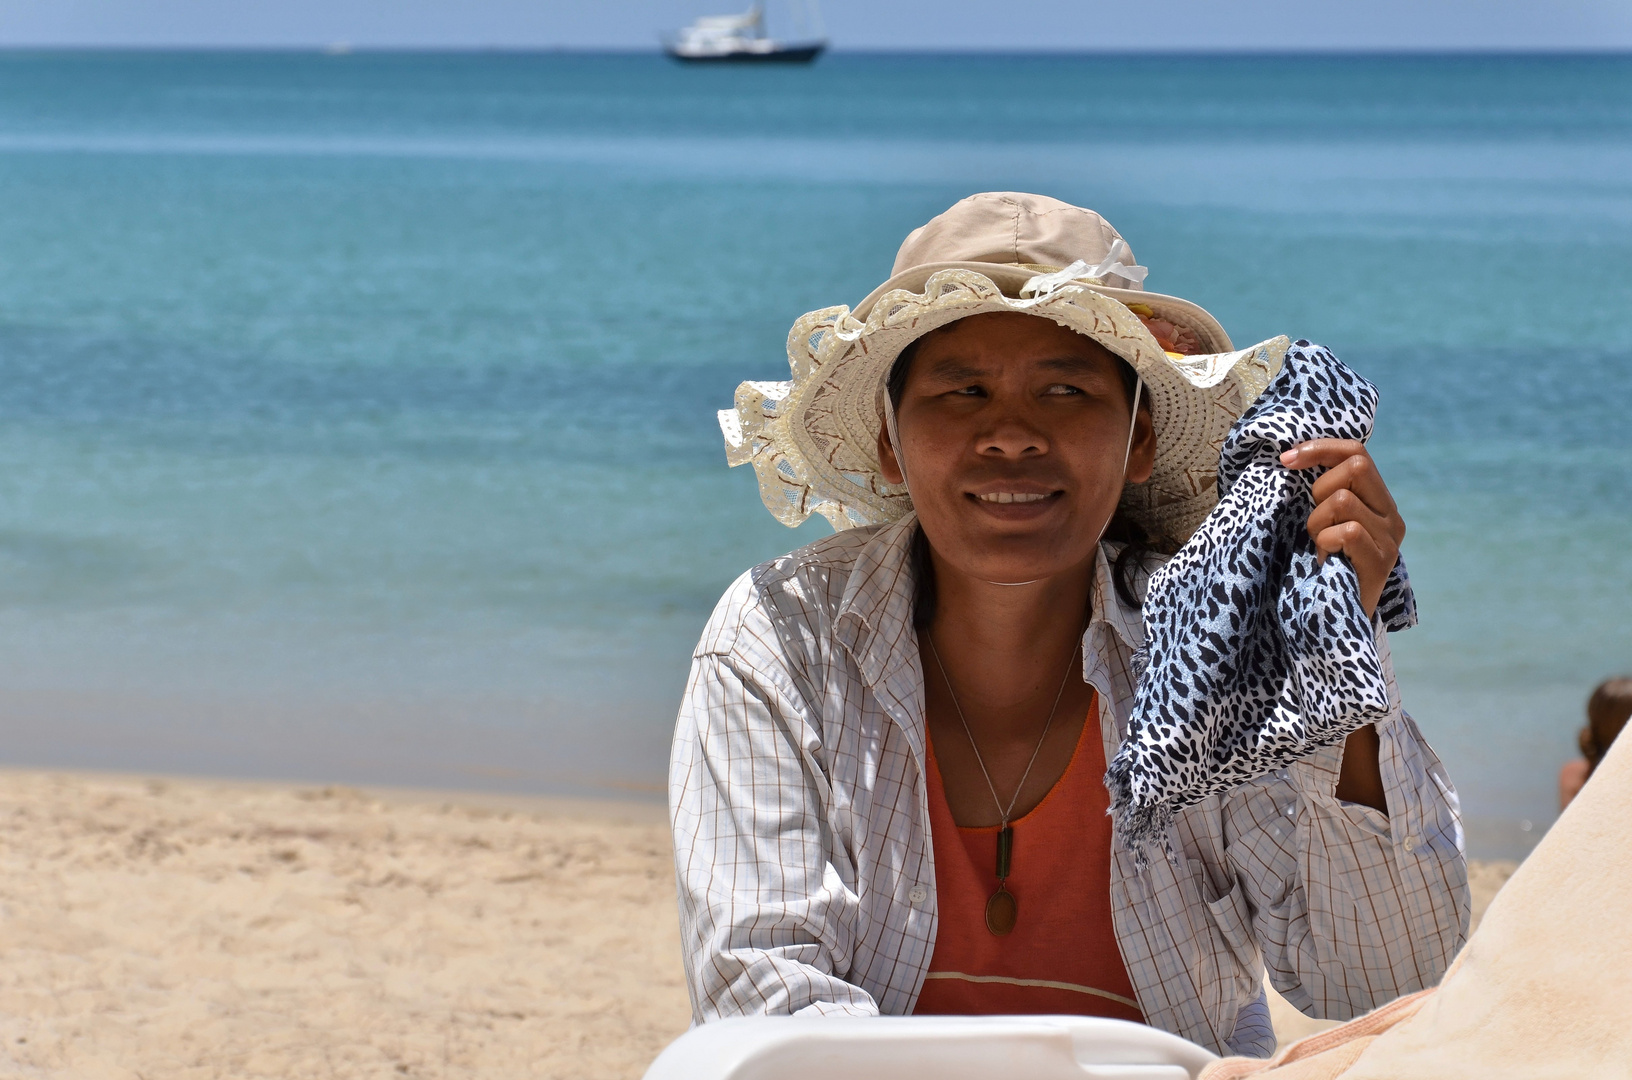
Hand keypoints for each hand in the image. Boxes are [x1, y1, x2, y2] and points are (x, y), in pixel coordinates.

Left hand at [1279, 440, 1405, 617]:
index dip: (1320, 448)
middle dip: (1319, 490)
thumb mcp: (1323, 522)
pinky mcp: (1382, 562)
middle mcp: (1391, 516)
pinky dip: (1325, 543)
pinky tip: (1325, 560)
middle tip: (1314, 523)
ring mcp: (1390, 539)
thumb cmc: (1321, 566)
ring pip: (1343, 499)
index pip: (1356, 452)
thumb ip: (1325, 493)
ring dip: (1317, 523)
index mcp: (1379, 501)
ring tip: (1319, 547)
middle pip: (1355, 466)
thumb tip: (1291, 457)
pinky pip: (1348, 531)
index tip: (1286, 461)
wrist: (1337, 620)